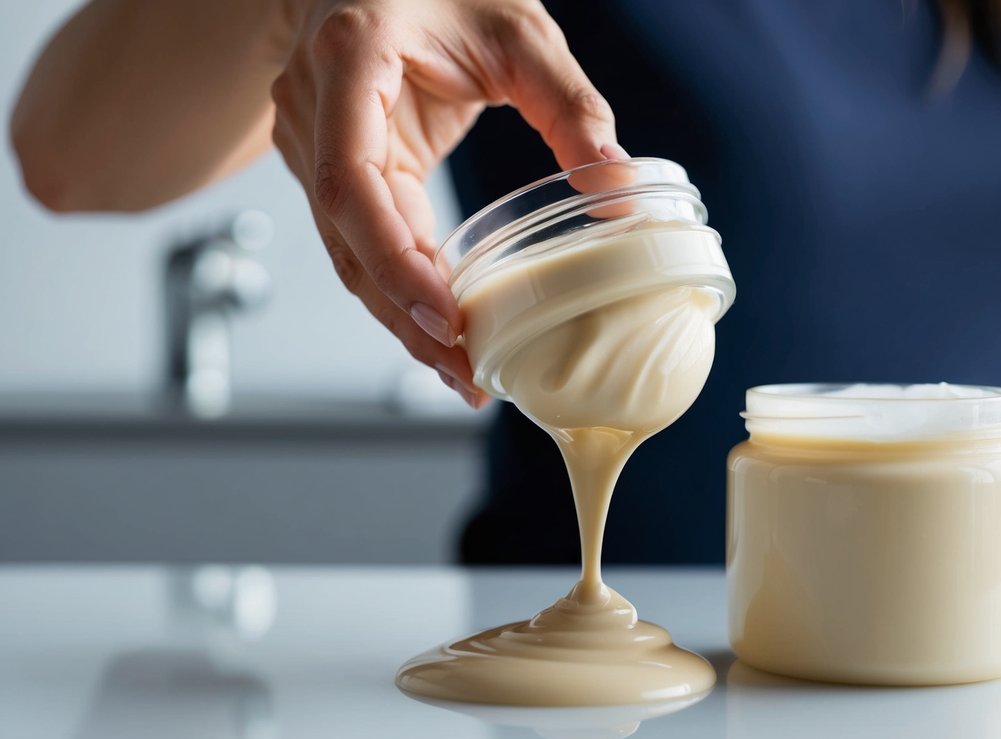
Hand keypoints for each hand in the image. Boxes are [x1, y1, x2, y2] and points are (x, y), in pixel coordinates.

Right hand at [270, 0, 625, 406]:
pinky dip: (399, 290)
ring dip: (400, 318)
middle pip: (347, 239)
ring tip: (460, 371)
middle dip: (404, 316)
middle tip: (464, 373)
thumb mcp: (520, 30)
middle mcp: (314, 108)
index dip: (394, 260)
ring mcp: (311, 141)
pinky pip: (359, 242)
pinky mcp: (332, 167)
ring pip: (347, 253)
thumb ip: (571, 104)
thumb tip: (619, 190)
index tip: (446, 315)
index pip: (355, 181)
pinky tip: (440, 327)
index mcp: (350, 60)